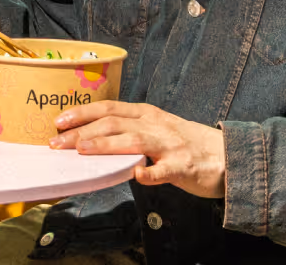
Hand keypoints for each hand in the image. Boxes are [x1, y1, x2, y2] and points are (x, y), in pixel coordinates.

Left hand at [50, 101, 226, 198]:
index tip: (57, 121)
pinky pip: (165, 171)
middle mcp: (155, 125)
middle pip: (113, 123)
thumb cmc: (187, 144)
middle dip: (82, 132)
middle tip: (57, 143)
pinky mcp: (183, 166)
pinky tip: (137, 177)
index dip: (82, 113)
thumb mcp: (157, 128)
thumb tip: (93, 138)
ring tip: (83, 150)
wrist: (228, 156)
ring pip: (133, 141)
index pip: (108, 108)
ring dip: (106, 145)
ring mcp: (170, 145)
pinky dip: (150, 174)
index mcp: (147, 114)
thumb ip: (130, 130)